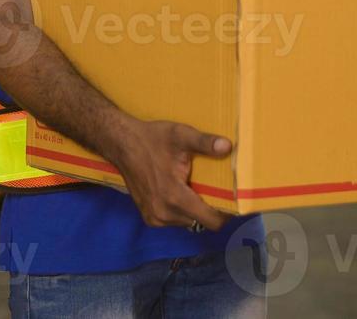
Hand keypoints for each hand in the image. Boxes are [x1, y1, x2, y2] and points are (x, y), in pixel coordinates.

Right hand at [103, 117, 231, 231]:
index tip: (234, 202)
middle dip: (210, 208)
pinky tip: (180, 192)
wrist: (122, 143)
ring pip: (188, 222)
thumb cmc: (152, 139)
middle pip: (201, 222)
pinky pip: (174, 220)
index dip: (226, 214)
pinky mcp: (149, 217)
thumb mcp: (181, 135)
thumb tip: (227, 146)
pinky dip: (181, 210)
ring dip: (195, 209)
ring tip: (196, 189)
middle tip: (215, 189)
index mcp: (175, 197)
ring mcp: (155, 217)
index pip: (211, 221)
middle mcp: (164, 213)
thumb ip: (205, 142)